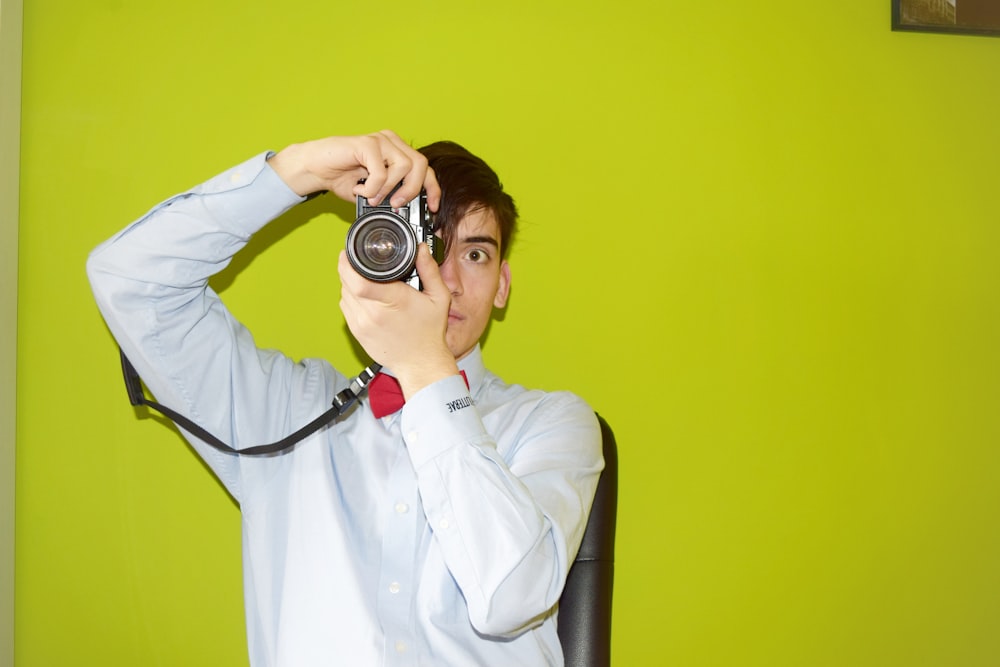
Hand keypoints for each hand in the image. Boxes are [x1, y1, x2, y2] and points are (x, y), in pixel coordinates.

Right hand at [268, 130, 440, 211]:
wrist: (315, 168)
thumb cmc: (343, 178)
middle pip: (420, 165)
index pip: (425, 168)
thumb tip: (407, 211)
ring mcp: (380, 140)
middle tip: (395, 204)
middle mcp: (392, 142)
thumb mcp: (373, 193)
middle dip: (411, 190)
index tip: (432, 208)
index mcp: (397, 152)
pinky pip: (381, 170)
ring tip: (371, 196)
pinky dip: (372, 187)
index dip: (432, 189)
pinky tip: (360, 189)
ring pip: (403, 166)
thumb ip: (391, 196)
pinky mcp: (367, 143)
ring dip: (388, 189)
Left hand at [338, 244, 458, 398]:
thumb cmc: (429, 333)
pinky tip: (364, 296)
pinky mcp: (357, 332)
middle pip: (346, 283)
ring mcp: (362, 324)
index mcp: (392, 301)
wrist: (421, 363)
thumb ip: (429, 270)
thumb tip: (420, 249)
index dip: (348, 263)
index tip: (350, 253)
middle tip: (357, 261)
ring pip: (344, 294)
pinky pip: (346, 308)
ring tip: (363, 279)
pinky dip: (350, 298)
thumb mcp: (438, 297)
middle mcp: (373, 313)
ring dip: (349, 283)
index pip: (357, 279)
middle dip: (348, 268)